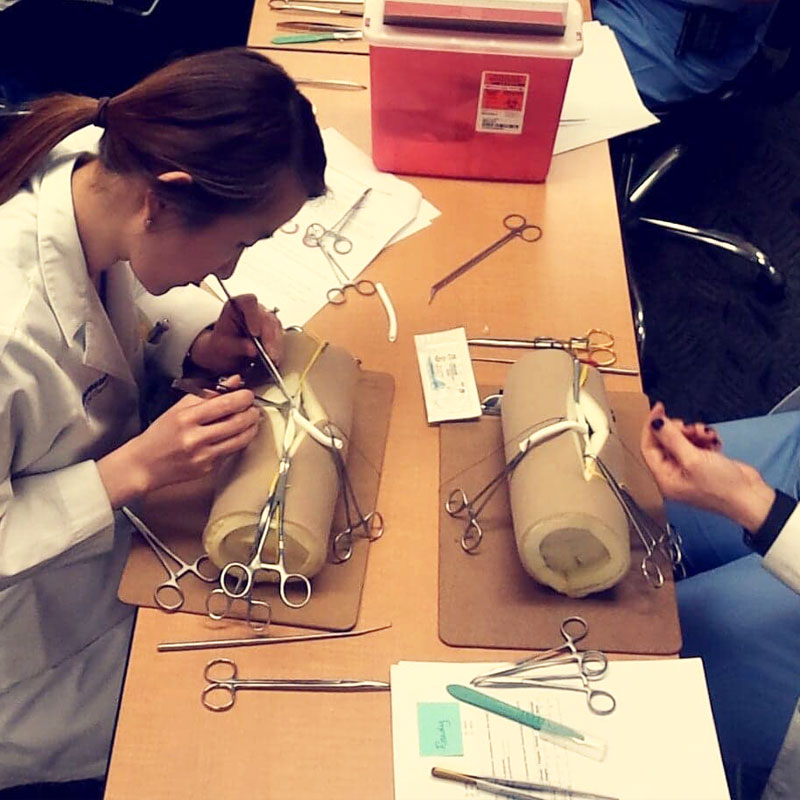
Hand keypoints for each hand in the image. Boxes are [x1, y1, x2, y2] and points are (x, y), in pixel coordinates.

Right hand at [97, 389, 259, 506]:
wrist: (144, 464)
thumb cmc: (161, 434)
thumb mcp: (179, 408)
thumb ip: (208, 393)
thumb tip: (234, 381)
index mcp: (187, 418)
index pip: (224, 404)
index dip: (243, 397)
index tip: (248, 394)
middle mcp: (195, 438)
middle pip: (237, 422)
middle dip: (252, 412)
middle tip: (253, 408)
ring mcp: (203, 456)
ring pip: (240, 439)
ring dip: (252, 428)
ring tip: (251, 420)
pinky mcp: (208, 469)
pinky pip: (232, 452)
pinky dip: (239, 441)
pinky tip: (237, 434)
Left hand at [187, 293, 282, 374]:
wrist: (227, 350)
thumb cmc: (223, 343)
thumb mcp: (224, 346)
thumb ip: (238, 346)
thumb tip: (253, 349)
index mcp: (236, 305)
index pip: (249, 302)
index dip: (253, 316)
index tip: (255, 333)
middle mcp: (253, 308)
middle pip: (266, 317)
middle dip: (268, 338)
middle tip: (269, 355)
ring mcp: (265, 317)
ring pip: (275, 327)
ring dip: (275, 345)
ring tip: (273, 360)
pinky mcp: (273, 328)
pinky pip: (279, 336)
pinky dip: (277, 348)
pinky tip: (275, 359)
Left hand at [640, 402, 774, 531]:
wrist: (752, 498)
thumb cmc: (723, 487)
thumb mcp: (693, 459)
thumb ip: (672, 439)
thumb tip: (656, 424)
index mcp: (665, 478)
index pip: (648, 447)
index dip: (652, 426)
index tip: (659, 409)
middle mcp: (674, 474)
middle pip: (665, 443)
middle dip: (678, 430)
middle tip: (690, 427)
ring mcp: (689, 469)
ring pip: (682, 441)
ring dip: (694, 433)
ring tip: (706, 434)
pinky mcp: (704, 464)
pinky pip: (697, 445)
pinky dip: (705, 439)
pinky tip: (714, 441)